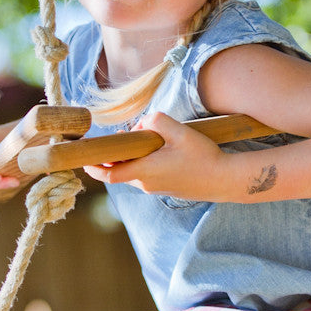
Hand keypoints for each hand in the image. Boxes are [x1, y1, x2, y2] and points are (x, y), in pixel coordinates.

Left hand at [84, 111, 229, 200]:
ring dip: (132, 158)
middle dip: (116, 155)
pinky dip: (144, 162)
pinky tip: (159, 150)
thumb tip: (142, 123)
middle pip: (120, 170)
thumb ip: (157, 121)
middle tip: (121, 137)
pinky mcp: (167, 188)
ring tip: (144, 139)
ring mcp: (157, 188)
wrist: (226, 180)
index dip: (93, 166)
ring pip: (134, 172)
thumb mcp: (180, 132)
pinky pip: (147, 175)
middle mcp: (146, 184)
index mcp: (144, 171)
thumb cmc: (203, 157)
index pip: (108, 173)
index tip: (84, 158)